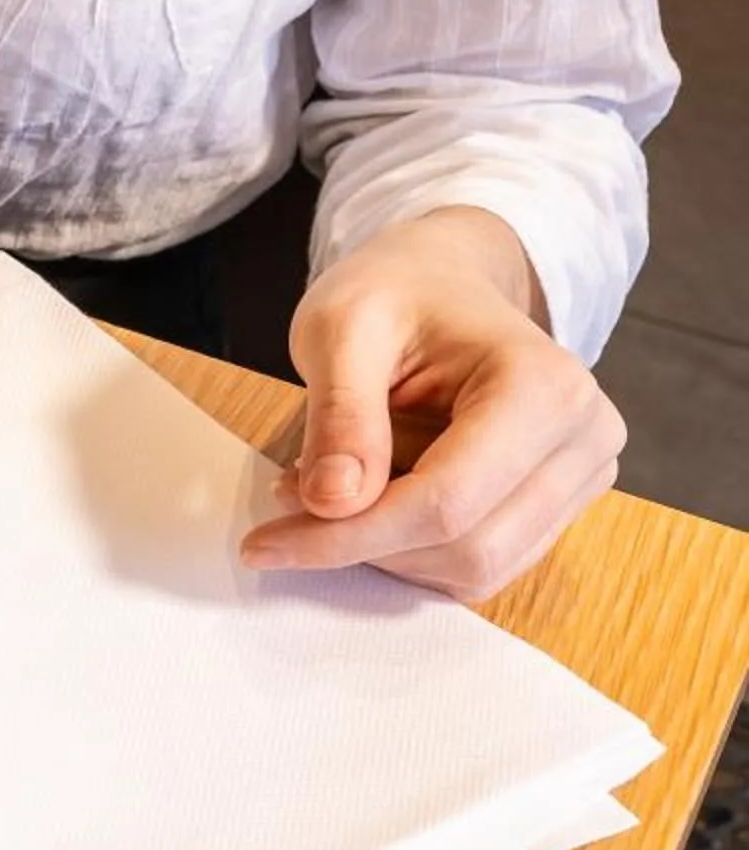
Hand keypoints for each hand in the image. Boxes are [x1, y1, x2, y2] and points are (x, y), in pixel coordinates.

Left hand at [240, 208, 623, 601]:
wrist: (441, 281)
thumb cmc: (394, 293)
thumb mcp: (340, 328)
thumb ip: (340, 414)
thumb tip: (333, 502)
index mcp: (545, 386)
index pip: (446, 501)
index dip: (348, 536)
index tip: (264, 544)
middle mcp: (585, 437)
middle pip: (466, 547)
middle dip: (362, 542)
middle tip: (288, 499)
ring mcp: (581, 477)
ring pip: (474, 568)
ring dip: (385, 547)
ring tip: (332, 481)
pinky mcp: (558, 506)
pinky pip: (479, 565)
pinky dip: (410, 549)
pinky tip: (373, 495)